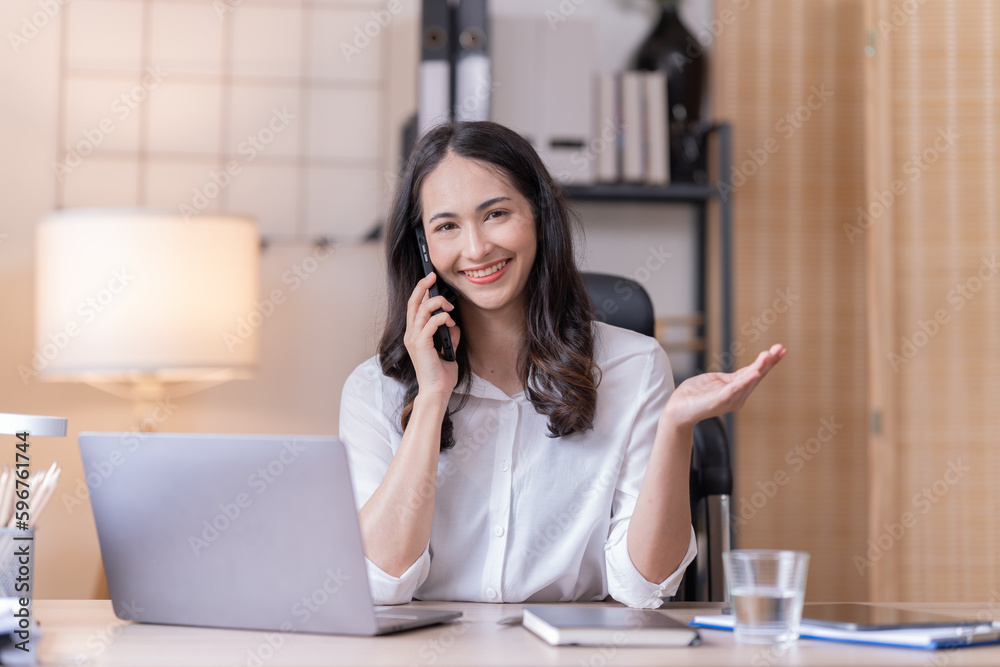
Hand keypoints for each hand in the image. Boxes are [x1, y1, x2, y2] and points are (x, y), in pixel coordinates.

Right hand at [403, 272, 460, 403]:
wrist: (437, 391)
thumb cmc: (440, 375)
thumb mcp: (448, 351)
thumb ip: (449, 336)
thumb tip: (454, 325)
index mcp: (414, 335)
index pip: (414, 308)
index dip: (420, 292)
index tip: (430, 281)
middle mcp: (411, 335)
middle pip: (413, 303)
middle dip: (423, 287)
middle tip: (432, 276)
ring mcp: (414, 339)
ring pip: (422, 309)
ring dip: (438, 303)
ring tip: (450, 307)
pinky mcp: (421, 344)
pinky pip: (431, 323)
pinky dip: (442, 318)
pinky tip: (450, 322)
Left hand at [663, 344, 785, 428]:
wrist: (677, 410)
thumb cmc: (694, 395)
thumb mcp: (714, 381)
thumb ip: (728, 378)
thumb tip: (745, 372)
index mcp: (736, 389)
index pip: (755, 373)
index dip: (767, 362)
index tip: (779, 349)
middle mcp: (737, 396)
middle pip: (756, 376)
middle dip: (769, 362)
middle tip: (781, 348)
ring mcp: (729, 399)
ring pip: (748, 380)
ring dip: (760, 367)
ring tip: (769, 355)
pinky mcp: (719, 400)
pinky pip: (735, 389)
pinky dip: (746, 381)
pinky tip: (755, 373)